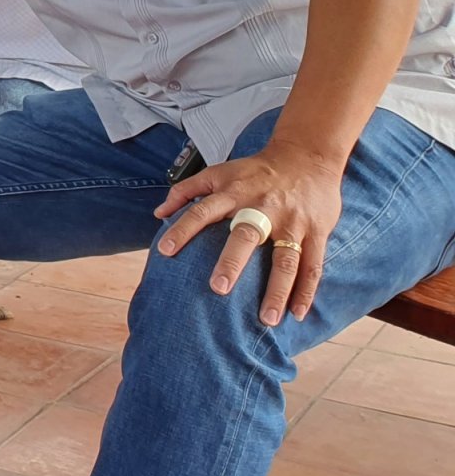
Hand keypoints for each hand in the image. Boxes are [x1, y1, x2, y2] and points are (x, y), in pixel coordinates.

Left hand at [154, 139, 346, 325]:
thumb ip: (186, 190)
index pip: (202, 211)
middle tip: (219, 289)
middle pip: (246, 236)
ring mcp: (292, 222)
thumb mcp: (219, 172)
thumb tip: (158, 213)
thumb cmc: (256, 171)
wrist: (306, 157)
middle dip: (232, 262)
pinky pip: (312, 265)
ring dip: (277, 291)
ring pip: (286, 259)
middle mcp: (262, 207)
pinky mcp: (316, 232)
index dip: (182, 229)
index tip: (165, 251)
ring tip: (267, 319)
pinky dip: (306, 291)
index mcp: (233, 193)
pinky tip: (297, 314)